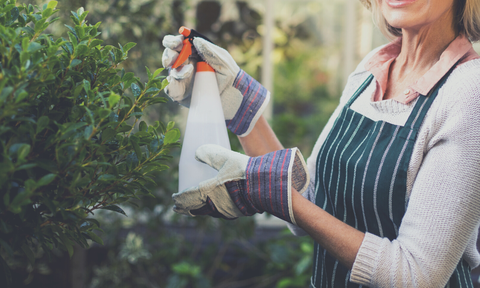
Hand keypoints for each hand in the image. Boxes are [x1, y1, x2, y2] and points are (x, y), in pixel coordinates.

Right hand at [162, 35, 269, 135]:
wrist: (231, 97)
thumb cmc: (228, 75)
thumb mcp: (223, 61)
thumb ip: (210, 51)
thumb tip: (196, 40)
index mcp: (192, 52)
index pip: (177, 42)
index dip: (173, 41)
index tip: (178, 42)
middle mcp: (184, 63)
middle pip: (169, 55)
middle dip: (168, 55)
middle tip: (174, 59)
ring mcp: (180, 78)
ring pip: (168, 70)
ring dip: (175, 69)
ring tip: (189, 71)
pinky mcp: (180, 92)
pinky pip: (170, 88)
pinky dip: (171, 85)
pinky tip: (179, 82)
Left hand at [172, 144, 309, 223]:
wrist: (267, 185)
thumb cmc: (244, 171)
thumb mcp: (225, 158)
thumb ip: (210, 153)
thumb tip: (197, 152)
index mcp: (208, 192)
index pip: (187, 198)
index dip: (179, 199)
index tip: (174, 199)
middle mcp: (215, 205)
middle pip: (196, 209)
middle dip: (187, 209)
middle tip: (179, 208)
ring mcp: (228, 211)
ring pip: (209, 213)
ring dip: (201, 211)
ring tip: (197, 209)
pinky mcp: (239, 213)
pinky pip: (222, 213)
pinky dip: (215, 211)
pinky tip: (219, 207)